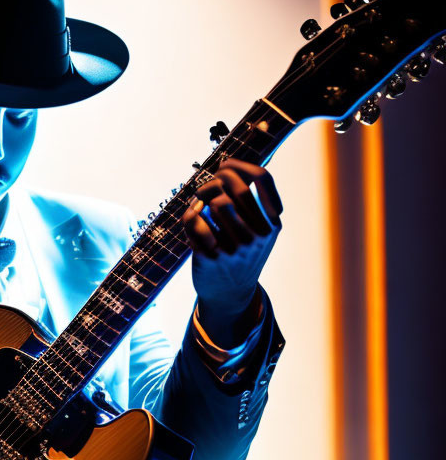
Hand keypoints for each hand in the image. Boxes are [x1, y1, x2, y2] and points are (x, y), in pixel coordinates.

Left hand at [182, 158, 282, 344]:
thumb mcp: (257, 231)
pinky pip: (193, 220)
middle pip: (232, 183)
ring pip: (214, 200)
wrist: (229, 294)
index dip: (239, 164)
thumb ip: (250, 203)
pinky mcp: (211, 256)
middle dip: (213, 180)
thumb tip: (225, 168)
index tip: (225, 165)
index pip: (261, 177)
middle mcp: (257, 234)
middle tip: (205, 189)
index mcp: (271, 223)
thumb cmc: (239, 254)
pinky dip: (189, 216)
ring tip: (199, 205)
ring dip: (201, 197)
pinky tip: (192, 222)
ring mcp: (236, 247)